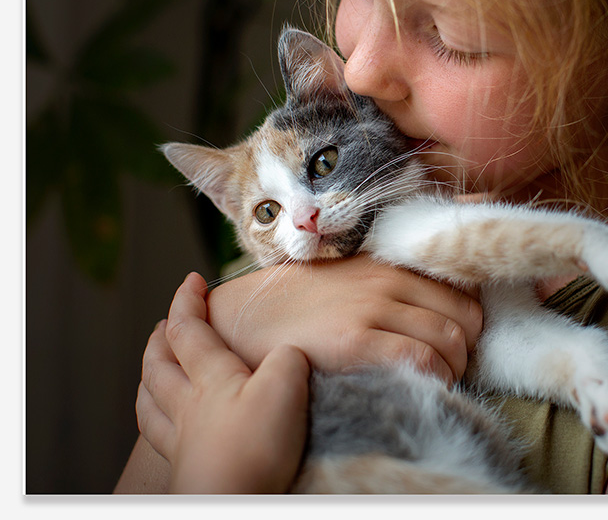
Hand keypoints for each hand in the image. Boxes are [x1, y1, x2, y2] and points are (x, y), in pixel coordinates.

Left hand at [136, 272, 311, 493]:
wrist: (233, 503)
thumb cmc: (256, 447)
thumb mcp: (286, 386)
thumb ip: (286, 358)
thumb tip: (287, 353)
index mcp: (210, 377)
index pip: (188, 329)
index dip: (186, 301)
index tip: (191, 279)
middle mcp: (188, 403)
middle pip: (159, 362)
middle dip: (161, 336)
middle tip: (165, 322)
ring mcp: (181, 437)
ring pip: (150, 397)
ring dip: (149, 373)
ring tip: (152, 365)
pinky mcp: (185, 467)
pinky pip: (157, 434)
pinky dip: (152, 416)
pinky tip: (161, 420)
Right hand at [206, 255, 482, 383]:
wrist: (247, 316)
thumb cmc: (303, 299)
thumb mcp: (353, 270)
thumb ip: (393, 273)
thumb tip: (445, 266)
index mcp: (390, 262)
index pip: (462, 286)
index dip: (471, 318)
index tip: (461, 336)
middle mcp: (387, 280)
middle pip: (465, 316)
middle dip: (469, 347)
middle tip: (452, 365)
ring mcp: (372, 309)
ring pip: (450, 340)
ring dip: (455, 369)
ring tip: (438, 381)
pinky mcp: (355, 341)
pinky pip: (420, 360)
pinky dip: (434, 378)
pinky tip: (422, 386)